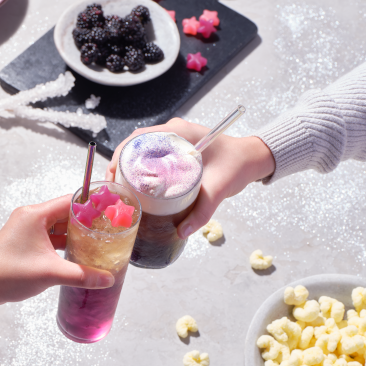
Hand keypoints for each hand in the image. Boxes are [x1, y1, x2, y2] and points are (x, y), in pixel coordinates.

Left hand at [0, 195, 113, 355]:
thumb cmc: (8, 275)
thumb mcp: (51, 274)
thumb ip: (82, 275)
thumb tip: (108, 278)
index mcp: (35, 215)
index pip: (71, 201)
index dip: (93, 205)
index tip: (111, 212)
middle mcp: (30, 216)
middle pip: (66, 212)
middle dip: (87, 222)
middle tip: (109, 231)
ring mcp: (26, 228)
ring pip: (58, 225)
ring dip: (75, 234)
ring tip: (97, 243)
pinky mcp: (24, 241)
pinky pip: (49, 236)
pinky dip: (63, 242)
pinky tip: (77, 254)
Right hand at [105, 118, 274, 238]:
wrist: (252, 159)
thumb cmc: (237, 166)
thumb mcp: (218, 189)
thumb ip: (202, 212)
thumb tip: (181, 232)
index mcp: (179, 133)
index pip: (139, 138)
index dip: (120, 155)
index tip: (112, 174)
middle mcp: (173, 132)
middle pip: (134, 145)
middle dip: (119, 164)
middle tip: (112, 187)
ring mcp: (173, 139)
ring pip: (141, 150)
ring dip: (128, 166)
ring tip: (120, 188)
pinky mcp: (175, 149)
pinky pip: (150, 155)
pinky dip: (139, 167)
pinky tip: (136, 185)